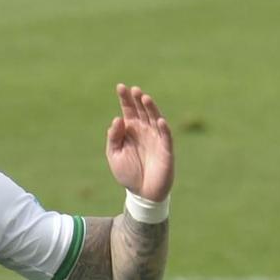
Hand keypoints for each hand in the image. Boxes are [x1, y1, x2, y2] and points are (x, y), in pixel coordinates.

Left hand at [105, 84, 172, 201]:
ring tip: (145, 98)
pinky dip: (163, 128)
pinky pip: (166, 136)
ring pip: (155, 119)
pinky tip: (159, 120)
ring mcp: (156, 138)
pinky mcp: (166, 149)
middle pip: (142, 111)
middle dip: (137, 100)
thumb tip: (117, 119)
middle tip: (134, 90)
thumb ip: (114, 138)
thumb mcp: (114, 155)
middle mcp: (144, 131)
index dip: (125, 99)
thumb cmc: (128, 173)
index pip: (128, 111)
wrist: (142, 192)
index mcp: (131, 130)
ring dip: (151, 108)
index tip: (120, 86)